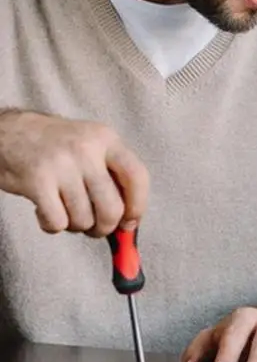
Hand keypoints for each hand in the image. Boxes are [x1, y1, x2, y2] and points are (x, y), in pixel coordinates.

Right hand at [0, 110, 148, 235]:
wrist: (8, 133)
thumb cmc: (57, 148)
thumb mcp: (91, 147)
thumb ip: (113, 177)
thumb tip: (129, 222)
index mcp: (106, 139)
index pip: (138, 176)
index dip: (138, 206)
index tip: (129, 223)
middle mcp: (86, 149)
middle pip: (112, 208)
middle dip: (105, 227)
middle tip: (95, 228)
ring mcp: (61, 164)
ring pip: (84, 219)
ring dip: (76, 226)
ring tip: (66, 211)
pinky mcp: (36, 180)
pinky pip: (57, 222)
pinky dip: (53, 225)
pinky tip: (46, 211)